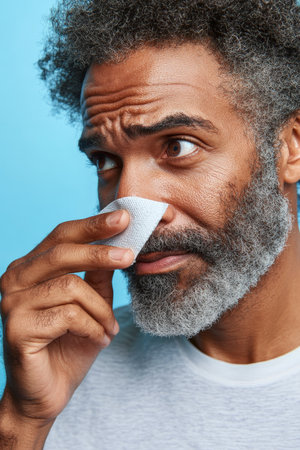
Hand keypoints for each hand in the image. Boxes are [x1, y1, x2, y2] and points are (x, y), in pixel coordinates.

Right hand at [0, 210, 133, 422]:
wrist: (47, 393)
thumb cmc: (69, 345)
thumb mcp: (91, 305)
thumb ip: (98, 276)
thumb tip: (117, 245)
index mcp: (30, 268)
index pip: (61, 235)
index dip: (92, 225)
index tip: (124, 217)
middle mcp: (15, 279)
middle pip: (61, 253)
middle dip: (100, 252)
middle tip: (130, 255)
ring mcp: (12, 303)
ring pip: (70, 287)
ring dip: (100, 310)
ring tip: (109, 328)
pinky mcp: (16, 328)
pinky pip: (67, 315)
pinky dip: (92, 327)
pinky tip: (97, 340)